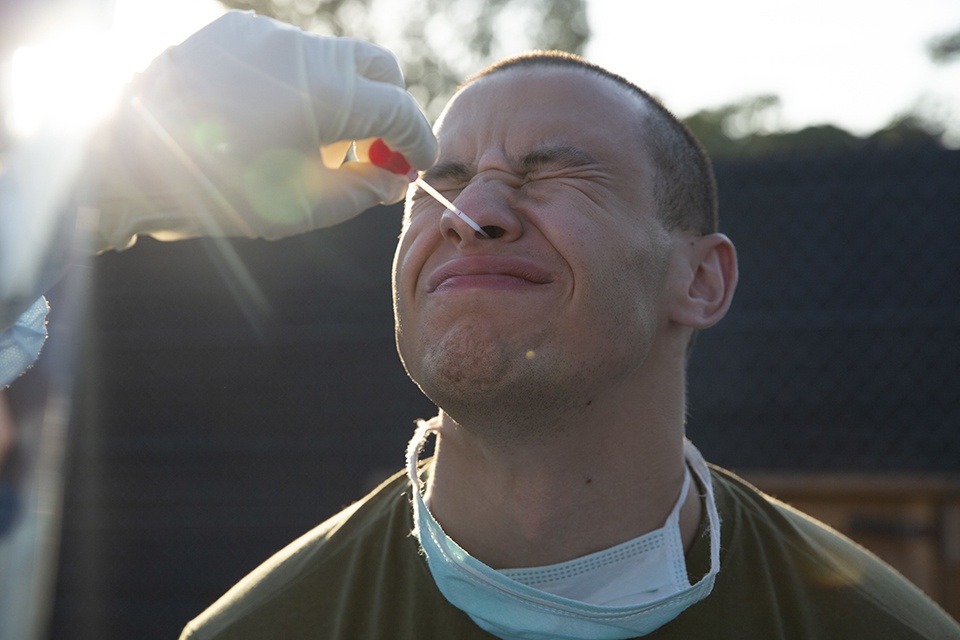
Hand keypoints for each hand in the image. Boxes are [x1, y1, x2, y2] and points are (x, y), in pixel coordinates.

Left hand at [93, 10, 436, 249]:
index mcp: (331, 92)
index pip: (401, 111)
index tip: (419, 166)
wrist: (119, 150)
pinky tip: (268, 122)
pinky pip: (286, 56)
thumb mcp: (301, 205)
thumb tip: (393, 179)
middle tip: (374, 152)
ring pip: (332, 60)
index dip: (419, 143)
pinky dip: (297, 86)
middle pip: (378, 69)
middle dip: (388, 109)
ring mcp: (268, 35)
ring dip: (341, 99)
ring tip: (312, 144)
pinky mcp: (233, 31)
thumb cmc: (213, 186)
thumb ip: (362, 192)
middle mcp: (306, 51)